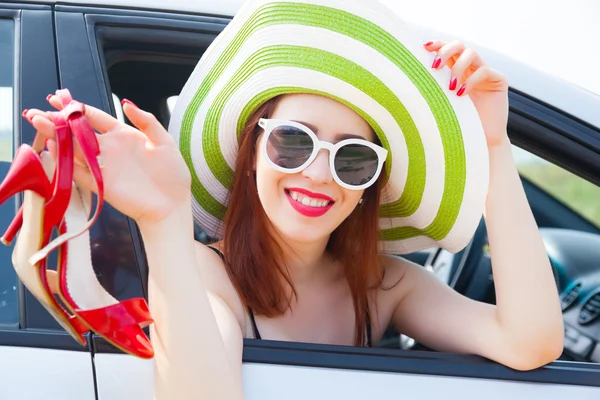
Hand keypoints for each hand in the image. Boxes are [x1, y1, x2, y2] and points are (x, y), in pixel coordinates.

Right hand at [24, 97, 191, 225]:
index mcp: (123, 135)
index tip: (57, 97)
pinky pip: (78, 171)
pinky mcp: (100, 184)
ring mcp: (103, 166)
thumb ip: (147, 121)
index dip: (76, 107)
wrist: (172, 205)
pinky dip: (65, 160)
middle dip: (56, 120)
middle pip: (77, 131)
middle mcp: (109, 149)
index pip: (93, 117)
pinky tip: (54, 147)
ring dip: (55, 135)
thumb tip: (126, 104)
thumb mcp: (165, 143)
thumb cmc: (172, 175)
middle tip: (37, 112)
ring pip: (73, 148)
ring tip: (37, 122)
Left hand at [424, 40, 509, 147]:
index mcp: (455, 70)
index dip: (437, 44)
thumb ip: (430, 88)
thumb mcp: (439, 103)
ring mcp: (485, 73)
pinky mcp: (499, 80)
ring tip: (450, 87)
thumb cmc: (454, 125)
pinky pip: (484, 71)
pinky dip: (471, 81)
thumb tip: (406, 76)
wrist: (478, 141)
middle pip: (459, 45)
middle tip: (435, 66)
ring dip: (457, 67)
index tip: (423, 47)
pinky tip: (461, 94)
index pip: (446, 49)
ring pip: (471, 54)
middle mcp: (470, 68)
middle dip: (445, 50)